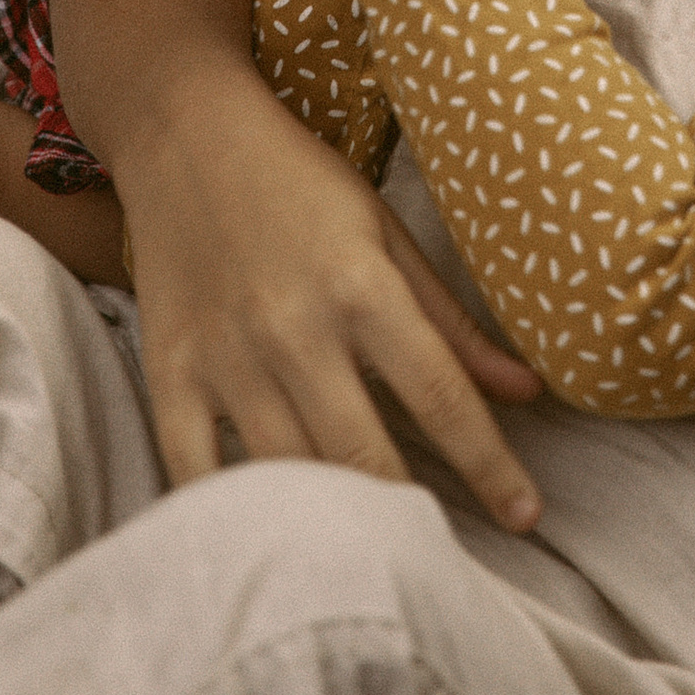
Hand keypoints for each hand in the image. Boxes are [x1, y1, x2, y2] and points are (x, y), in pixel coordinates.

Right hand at [118, 74, 543, 529]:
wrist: (184, 130)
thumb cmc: (298, 179)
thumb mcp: (385, 232)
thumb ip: (451, 321)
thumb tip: (527, 391)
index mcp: (360, 287)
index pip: (441, 397)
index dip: (491, 466)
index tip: (525, 516)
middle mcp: (294, 328)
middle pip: (363, 454)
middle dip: (414, 517)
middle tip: (449, 559)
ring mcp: (225, 355)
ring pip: (286, 472)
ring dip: (332, 526)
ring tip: (373, 564)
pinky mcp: (167, 369)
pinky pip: (194, 468)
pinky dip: (227, 514)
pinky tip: (266, 546)